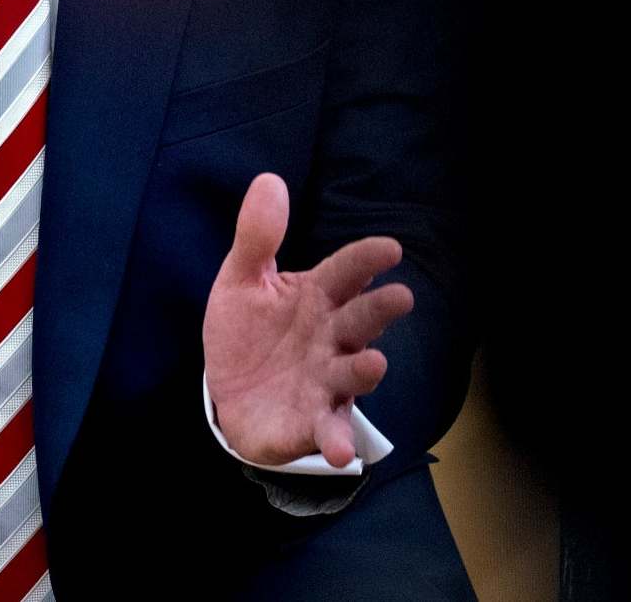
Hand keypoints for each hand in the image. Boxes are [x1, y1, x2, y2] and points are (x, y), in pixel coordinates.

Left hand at [203, 173, 412, 468]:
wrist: (230, 395)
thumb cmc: (248, 332)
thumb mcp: (241, 281)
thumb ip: (257, 236)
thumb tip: (269, 179)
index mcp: (316, 297)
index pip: (345, 272)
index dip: (366, 259)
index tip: (389, 248)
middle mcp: (330, 338)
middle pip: (359, 320)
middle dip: (379, 310)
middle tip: (400, 297)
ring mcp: (325, 381)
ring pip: (351, 374)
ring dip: (364, 371)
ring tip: (374, 363)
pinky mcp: (311, 421)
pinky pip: (327, 430)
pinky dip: (334, 440)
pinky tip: (337, 450)